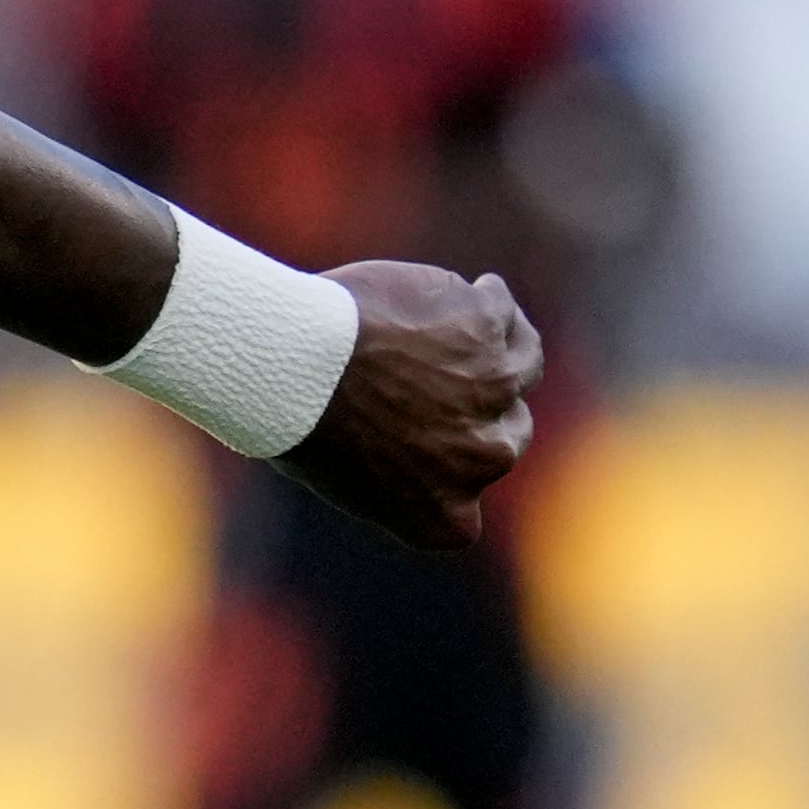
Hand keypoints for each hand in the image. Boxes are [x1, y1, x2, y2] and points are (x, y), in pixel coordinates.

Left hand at [279, 262, 541, 548]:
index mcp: (443, 516)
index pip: (465, 514)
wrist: (287, 362)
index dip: (449, 476)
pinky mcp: (486, 328)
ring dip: (494, 351)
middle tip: (428, 383)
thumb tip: (406, 442)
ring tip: (454, 329)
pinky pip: (501, 311)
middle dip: (473, 411)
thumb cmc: (290, 414)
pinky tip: (468, 291)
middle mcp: (485, 459)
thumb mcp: (342, 470)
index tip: (419, 448)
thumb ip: (394, 468)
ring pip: (520, 369)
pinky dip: (486, 300)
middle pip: (506, 435)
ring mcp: (494, 389)